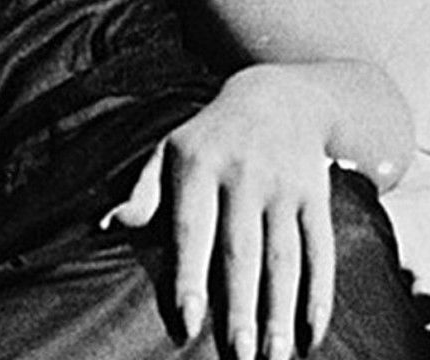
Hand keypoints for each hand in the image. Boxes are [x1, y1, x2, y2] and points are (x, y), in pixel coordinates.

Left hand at [103, 65, 336, 359]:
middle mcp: (244, 177)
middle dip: (242, 307)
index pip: (193, 230)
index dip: (190, 276)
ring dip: (281, 310)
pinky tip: (311, 331)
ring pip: (285, 258)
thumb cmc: (209, 136)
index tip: (188, 320)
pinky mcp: (317, 197)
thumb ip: (142, 191)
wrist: (278, 95)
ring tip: (274, 356)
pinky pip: (321, 250)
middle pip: (242, 252)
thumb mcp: (168, 150)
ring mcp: (285, 188)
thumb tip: (108, 225)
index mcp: (199, 166)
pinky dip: (320, 293)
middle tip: (239, 355)